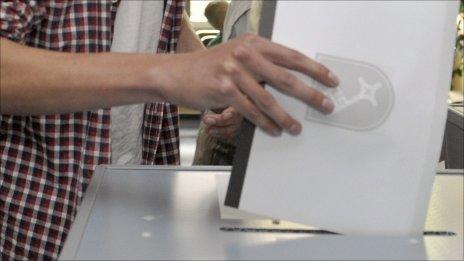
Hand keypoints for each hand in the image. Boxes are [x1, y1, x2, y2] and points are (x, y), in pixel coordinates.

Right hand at [155, 34, 338, 136]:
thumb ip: (262, 62)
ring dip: (286, 117)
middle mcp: (246, 54)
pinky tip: (274, 130)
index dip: (314, 69)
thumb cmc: (210, 66)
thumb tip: (291, 81)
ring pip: (269, 100)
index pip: (292, 56)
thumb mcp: (237, 55)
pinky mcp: (224, 89)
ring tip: (297, 128)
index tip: (331, 80)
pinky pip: (251, 111)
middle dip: (310, 95)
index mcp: (254, 43)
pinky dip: (264, 123)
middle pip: (287, 78)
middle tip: (326, 106)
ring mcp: (234, 71)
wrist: (177, 73)